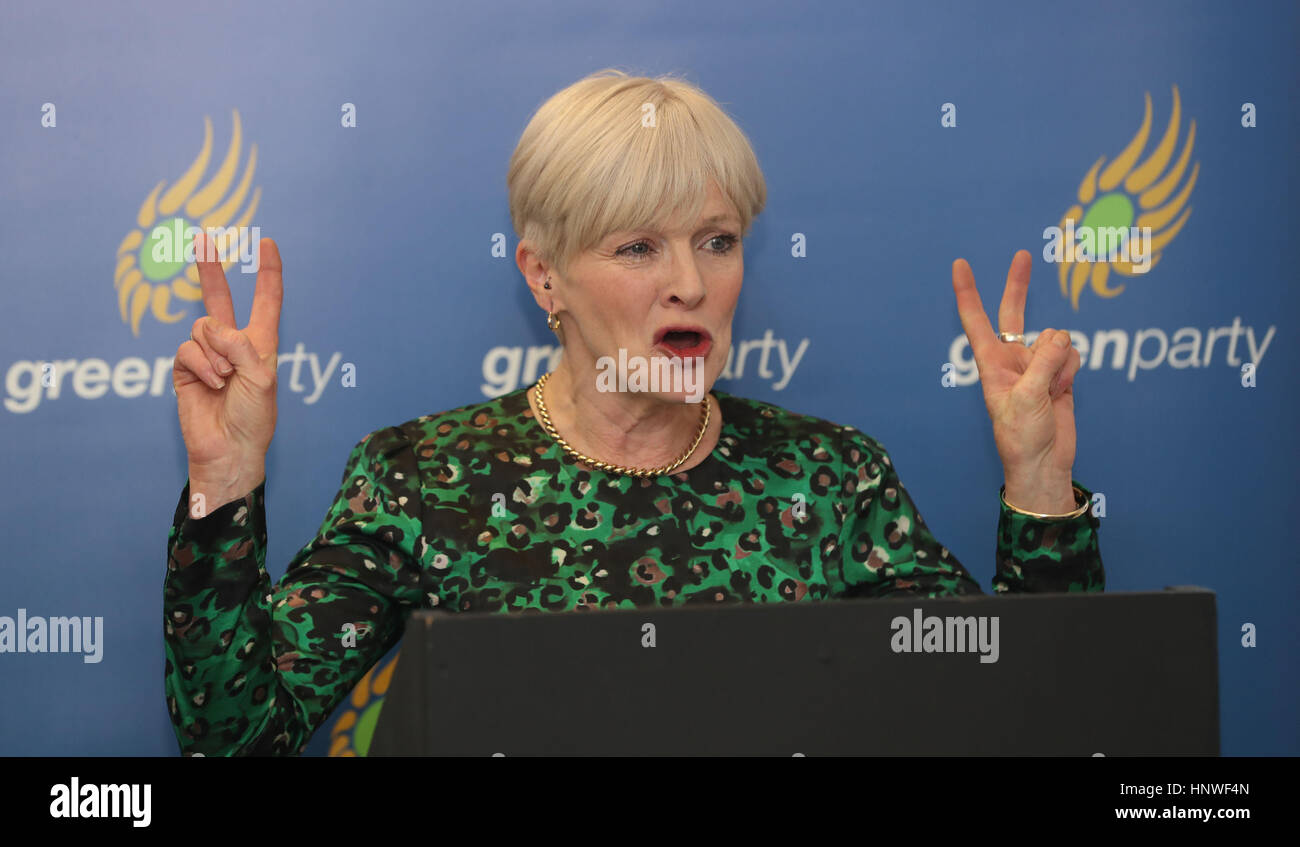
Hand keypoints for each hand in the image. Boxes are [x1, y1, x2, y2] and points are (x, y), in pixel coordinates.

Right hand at [172, 231, 282, 510]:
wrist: (229, 449)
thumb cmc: (253, 418)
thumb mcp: (262, 379)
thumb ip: (241, 346)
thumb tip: (213, 327)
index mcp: (260, 344)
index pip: (266, 301)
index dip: (268, 273)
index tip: (269, 245)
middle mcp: (233, 344)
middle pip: (220, 298)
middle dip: (212, 268)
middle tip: (204, 237)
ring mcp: (207, 355)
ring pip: (203, 327)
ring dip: (215, 353)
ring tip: (225, 380)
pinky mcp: (185, 368)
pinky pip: (187, 347)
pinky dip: (201, 364)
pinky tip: (211, 383)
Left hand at [951, 250, 1081, 513]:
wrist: (1044, 464)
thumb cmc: (1021, 437)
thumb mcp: (1028, 399)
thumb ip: (1044, 363)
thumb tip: (1061, 335)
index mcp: (991, 363)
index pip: (976, 320)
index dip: (968, 291)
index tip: (960, 264)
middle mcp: (1012, 359)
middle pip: (1014, 313)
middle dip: (1018, 285)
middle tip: (1022, 254)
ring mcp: (1036, 365)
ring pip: (1057, 338)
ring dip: (1059, 360)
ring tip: (1051, 389)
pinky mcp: (1058, 374)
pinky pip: (1072, 355)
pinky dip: (1071, 371)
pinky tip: (1063, 392)